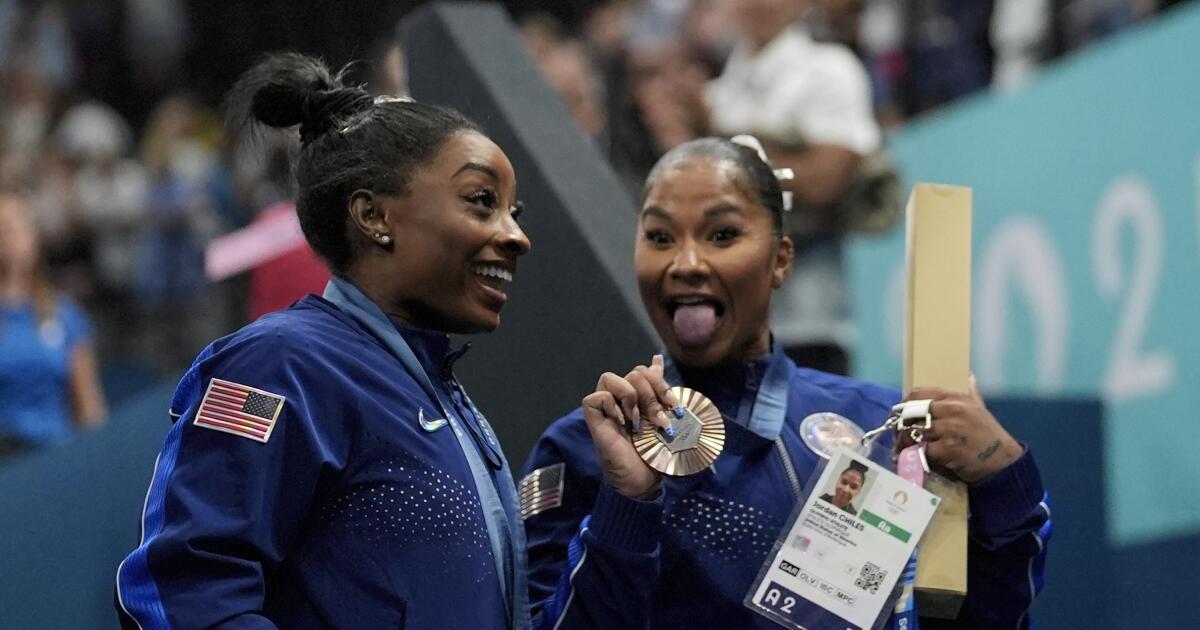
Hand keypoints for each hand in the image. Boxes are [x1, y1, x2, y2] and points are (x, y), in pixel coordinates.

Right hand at [582, 355, 678, 498]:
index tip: (673, 403)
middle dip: (652, 394)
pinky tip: (622, 423)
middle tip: (660, 419)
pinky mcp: (594, 419)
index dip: (660, 381)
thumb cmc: (653, 454)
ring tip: (638, 421)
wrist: (643, 480)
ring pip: (610, 377)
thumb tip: (658, 359)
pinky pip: (595, 397)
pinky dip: (611, 406)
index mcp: (638, 398)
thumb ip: (659, 390)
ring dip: (631, 397)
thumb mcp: (663, 418)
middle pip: (633, 373)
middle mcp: (621, 399)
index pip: (644, 371)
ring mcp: (606, 409)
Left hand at [896, 375, 1022, 483]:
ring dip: (905, 443)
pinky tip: (914, 459)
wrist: (1003, 460)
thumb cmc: (988, 434)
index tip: (901, 415)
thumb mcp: (979, 407)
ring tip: (902, 450)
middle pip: (911, 413)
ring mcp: (949, 429)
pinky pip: (923, 450)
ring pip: (914, 432)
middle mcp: (952, 409)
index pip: (917, 393)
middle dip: (901, 426)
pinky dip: (916, 456)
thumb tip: (968, 374)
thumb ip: (971, 391)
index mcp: (956, 397)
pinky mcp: (948, 449)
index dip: (904, 405)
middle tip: (898, 436)